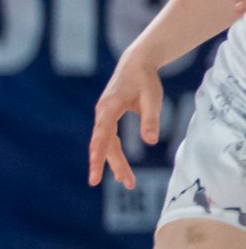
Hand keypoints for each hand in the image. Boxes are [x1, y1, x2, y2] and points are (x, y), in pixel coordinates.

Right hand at [89, 49, 163, 188]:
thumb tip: (150, 142)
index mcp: (109, 108)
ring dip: (115, 163)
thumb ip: (151, 119)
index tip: (95, 175)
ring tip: (127, 182)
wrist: (135, 63)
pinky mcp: (108, 118)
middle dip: (114, 166)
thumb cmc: (145, 80)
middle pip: (105, 145)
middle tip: (127, 185)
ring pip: (107, 145)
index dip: (99, 157)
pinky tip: (119, 169)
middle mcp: (101, 114)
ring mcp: (103, 117)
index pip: (102, 137)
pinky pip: (108, 140)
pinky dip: (114, 155)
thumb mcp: (153, 98)